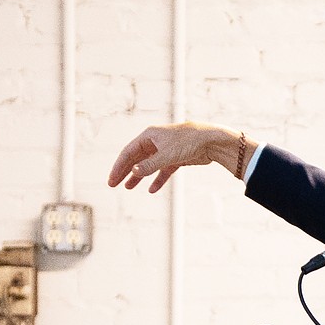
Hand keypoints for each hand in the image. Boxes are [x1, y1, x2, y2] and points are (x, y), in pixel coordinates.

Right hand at [107, 122, 247, 192]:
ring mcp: (166, 150)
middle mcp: (156, 141)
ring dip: (138, 176)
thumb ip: (150, 165)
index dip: (118, 166)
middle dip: (125, 172)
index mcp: (149, 135)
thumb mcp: (167, 155)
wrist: (212, 141)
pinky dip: (157, 179)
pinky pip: (163, 171)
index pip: (128, 152)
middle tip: (114, 185)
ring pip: (148, 165)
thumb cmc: (189, 142)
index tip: (112, 180)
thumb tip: (133, 172)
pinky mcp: (176, 158)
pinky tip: (151, 189)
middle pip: (136, 158)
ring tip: (128, 187)